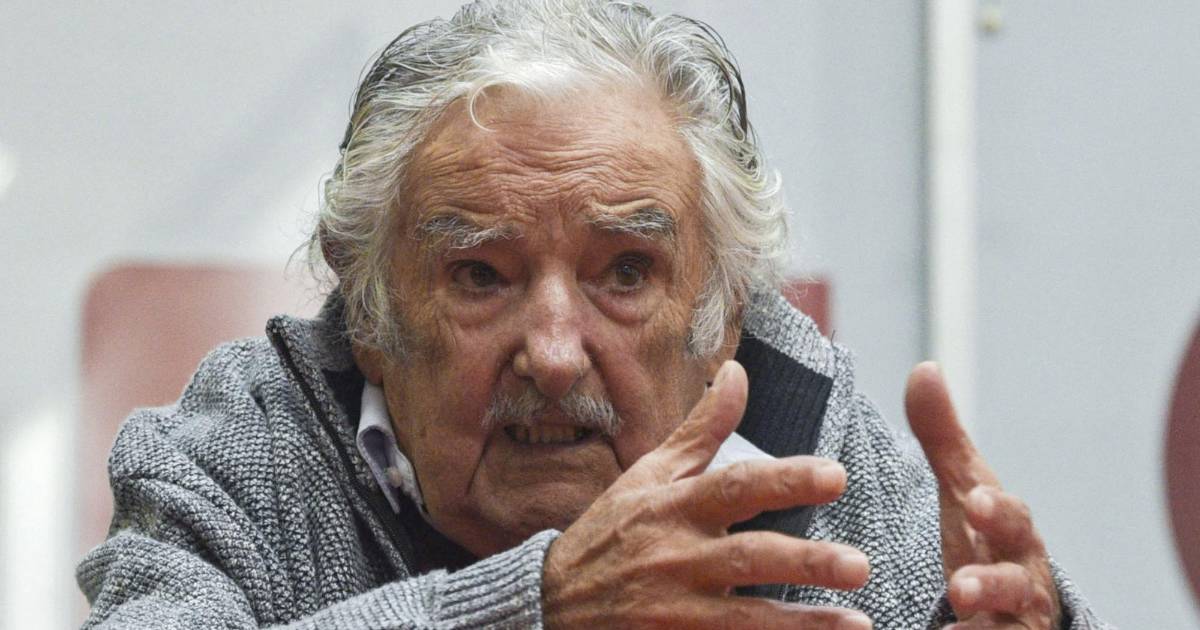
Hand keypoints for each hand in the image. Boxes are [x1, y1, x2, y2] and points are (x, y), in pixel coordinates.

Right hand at [542, 360, 872, 628]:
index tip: (836, 476)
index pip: (735, 487)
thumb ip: (702, 430)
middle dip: (805, 561)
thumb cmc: (610, 533)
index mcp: (672, 507)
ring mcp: (671, 610)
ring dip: (800, 624)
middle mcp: (673, 556)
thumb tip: (739, 372)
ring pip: (742, 619)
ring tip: (857, 623)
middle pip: (746, 556)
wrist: (549, 606)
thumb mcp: (648, 475)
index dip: (786, 480)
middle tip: (859, 565)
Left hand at [905, 362, 1060, 628]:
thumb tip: (925, 368)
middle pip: (1019, 584)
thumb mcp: (961, 491)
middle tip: (960, 586)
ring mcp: (1014, 623)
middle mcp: (1022, 582)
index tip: (974, 500)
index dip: (997, 511)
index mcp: (1013, 536)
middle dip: (993, 583)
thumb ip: (942, 437)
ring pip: (1009, 628)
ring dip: (982, 626)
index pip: (1012, 520)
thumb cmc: (983, 539)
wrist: (1005, 610)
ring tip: (953, 620)